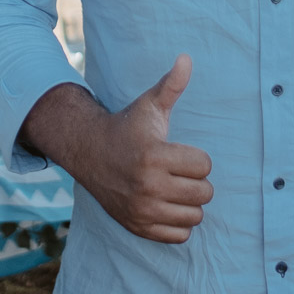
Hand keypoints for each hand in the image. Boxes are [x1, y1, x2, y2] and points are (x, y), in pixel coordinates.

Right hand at [70, 54, 213, 243]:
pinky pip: (179, 236)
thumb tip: (187, 57)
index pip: (204, 166)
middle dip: (195, 181)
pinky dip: (178, 223)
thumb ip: (171, 85)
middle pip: (204, 193)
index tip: (178, 151)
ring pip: (195, 216)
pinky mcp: (138, 227)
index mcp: (154, 155)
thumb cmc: (127, 127)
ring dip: (189, 203)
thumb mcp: (148, 105)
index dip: (196, 157)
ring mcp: (142, 210)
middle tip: (177, 171)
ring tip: (173, 188)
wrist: (89, 153)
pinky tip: (166, 205)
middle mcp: (147, 186)